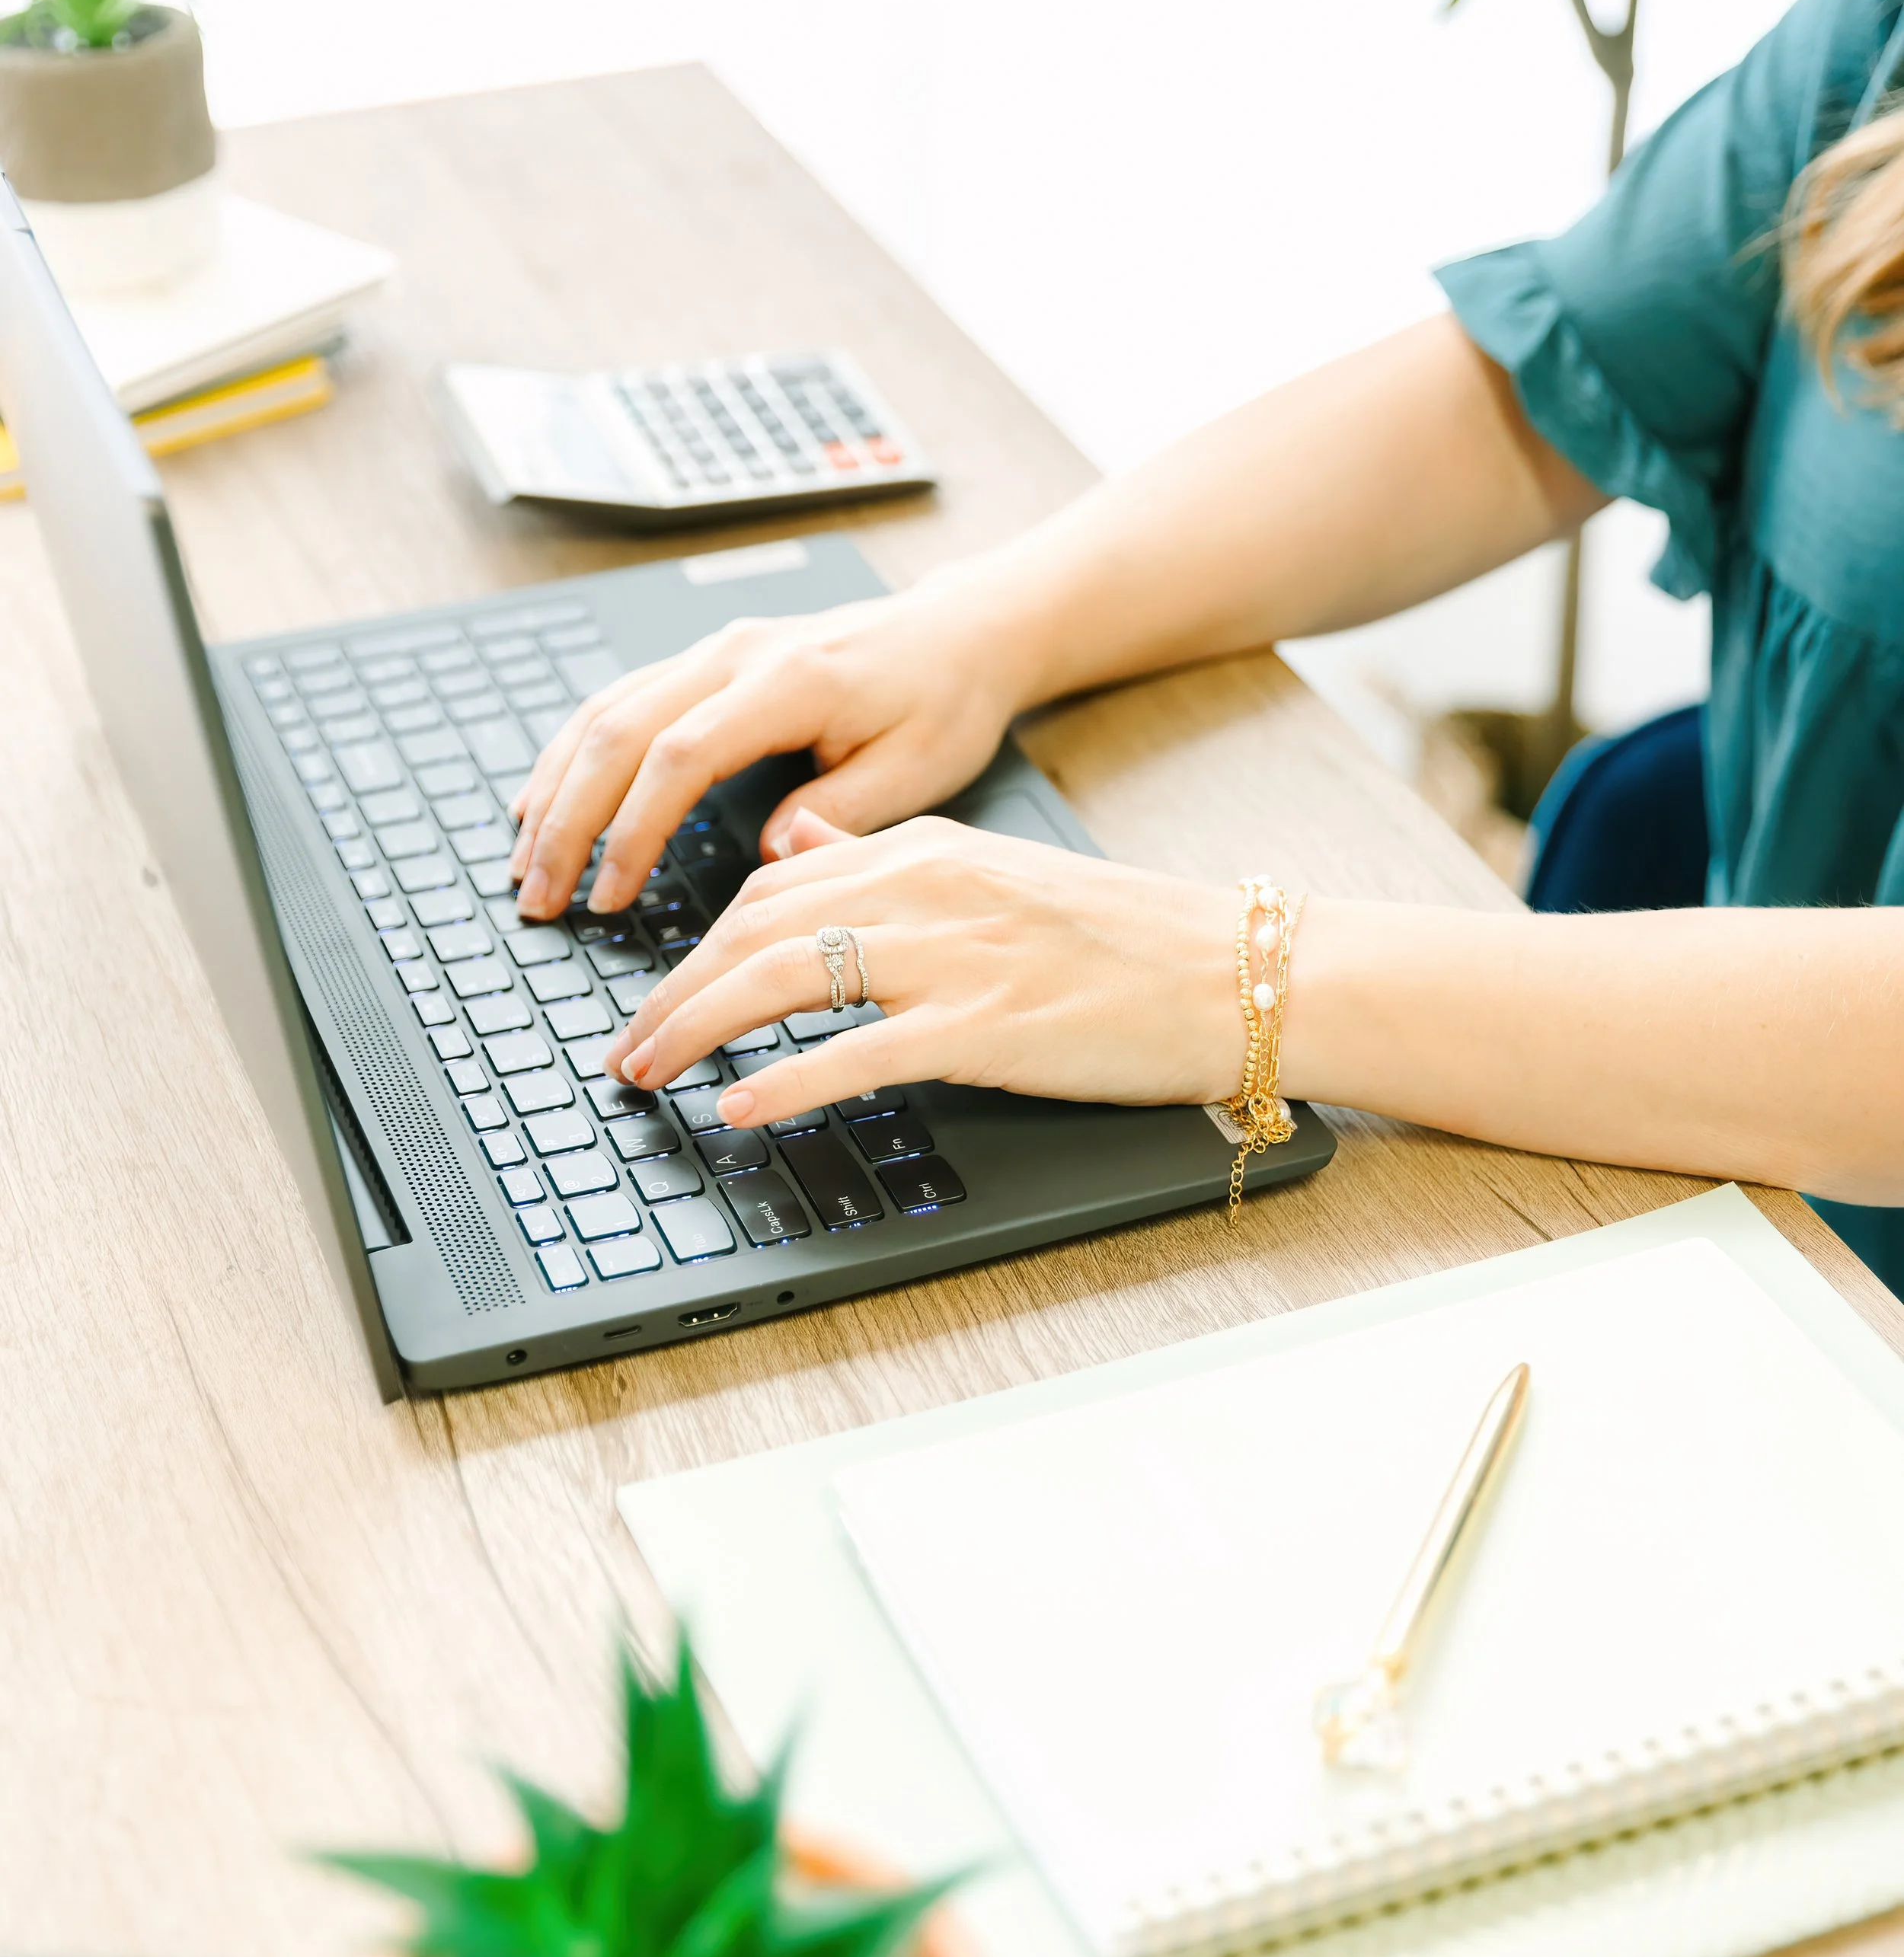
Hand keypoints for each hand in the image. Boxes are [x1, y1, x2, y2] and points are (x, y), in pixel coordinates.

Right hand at [509, 573, 1027, 920]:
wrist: (959, 632)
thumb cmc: (945, 699)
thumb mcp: (915, 770)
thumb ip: (835, 814)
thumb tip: (764, 859)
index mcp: (788, 681)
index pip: (678, 756)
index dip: (631, 831)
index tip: (609, 897)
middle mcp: (736, 654)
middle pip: (618, 732)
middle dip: (567, 822)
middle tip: (538, 898)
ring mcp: (715, 650)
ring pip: (604, 711)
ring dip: (555, 789)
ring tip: (525, 863)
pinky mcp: (708, 660)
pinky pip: (620, 701)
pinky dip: (574, 755)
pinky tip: (546, 801)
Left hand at [603, 809, 1240, 1127]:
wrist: (1240, 970)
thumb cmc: (1130, 941)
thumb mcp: (997, 876)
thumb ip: (892, 862)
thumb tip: (806, 848)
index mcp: (926, 850)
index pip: (773, 886)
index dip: (700, 944)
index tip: (662, 993)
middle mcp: (928, 888)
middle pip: (755, 927)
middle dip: (671, 990)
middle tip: (625, 1047)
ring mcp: (956, 955)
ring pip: (783, 977)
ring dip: (696, 1029)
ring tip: (646, 1074)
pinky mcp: (988, 1025)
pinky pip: (857, 1052)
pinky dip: (783, 1081)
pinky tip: (738, 1109)